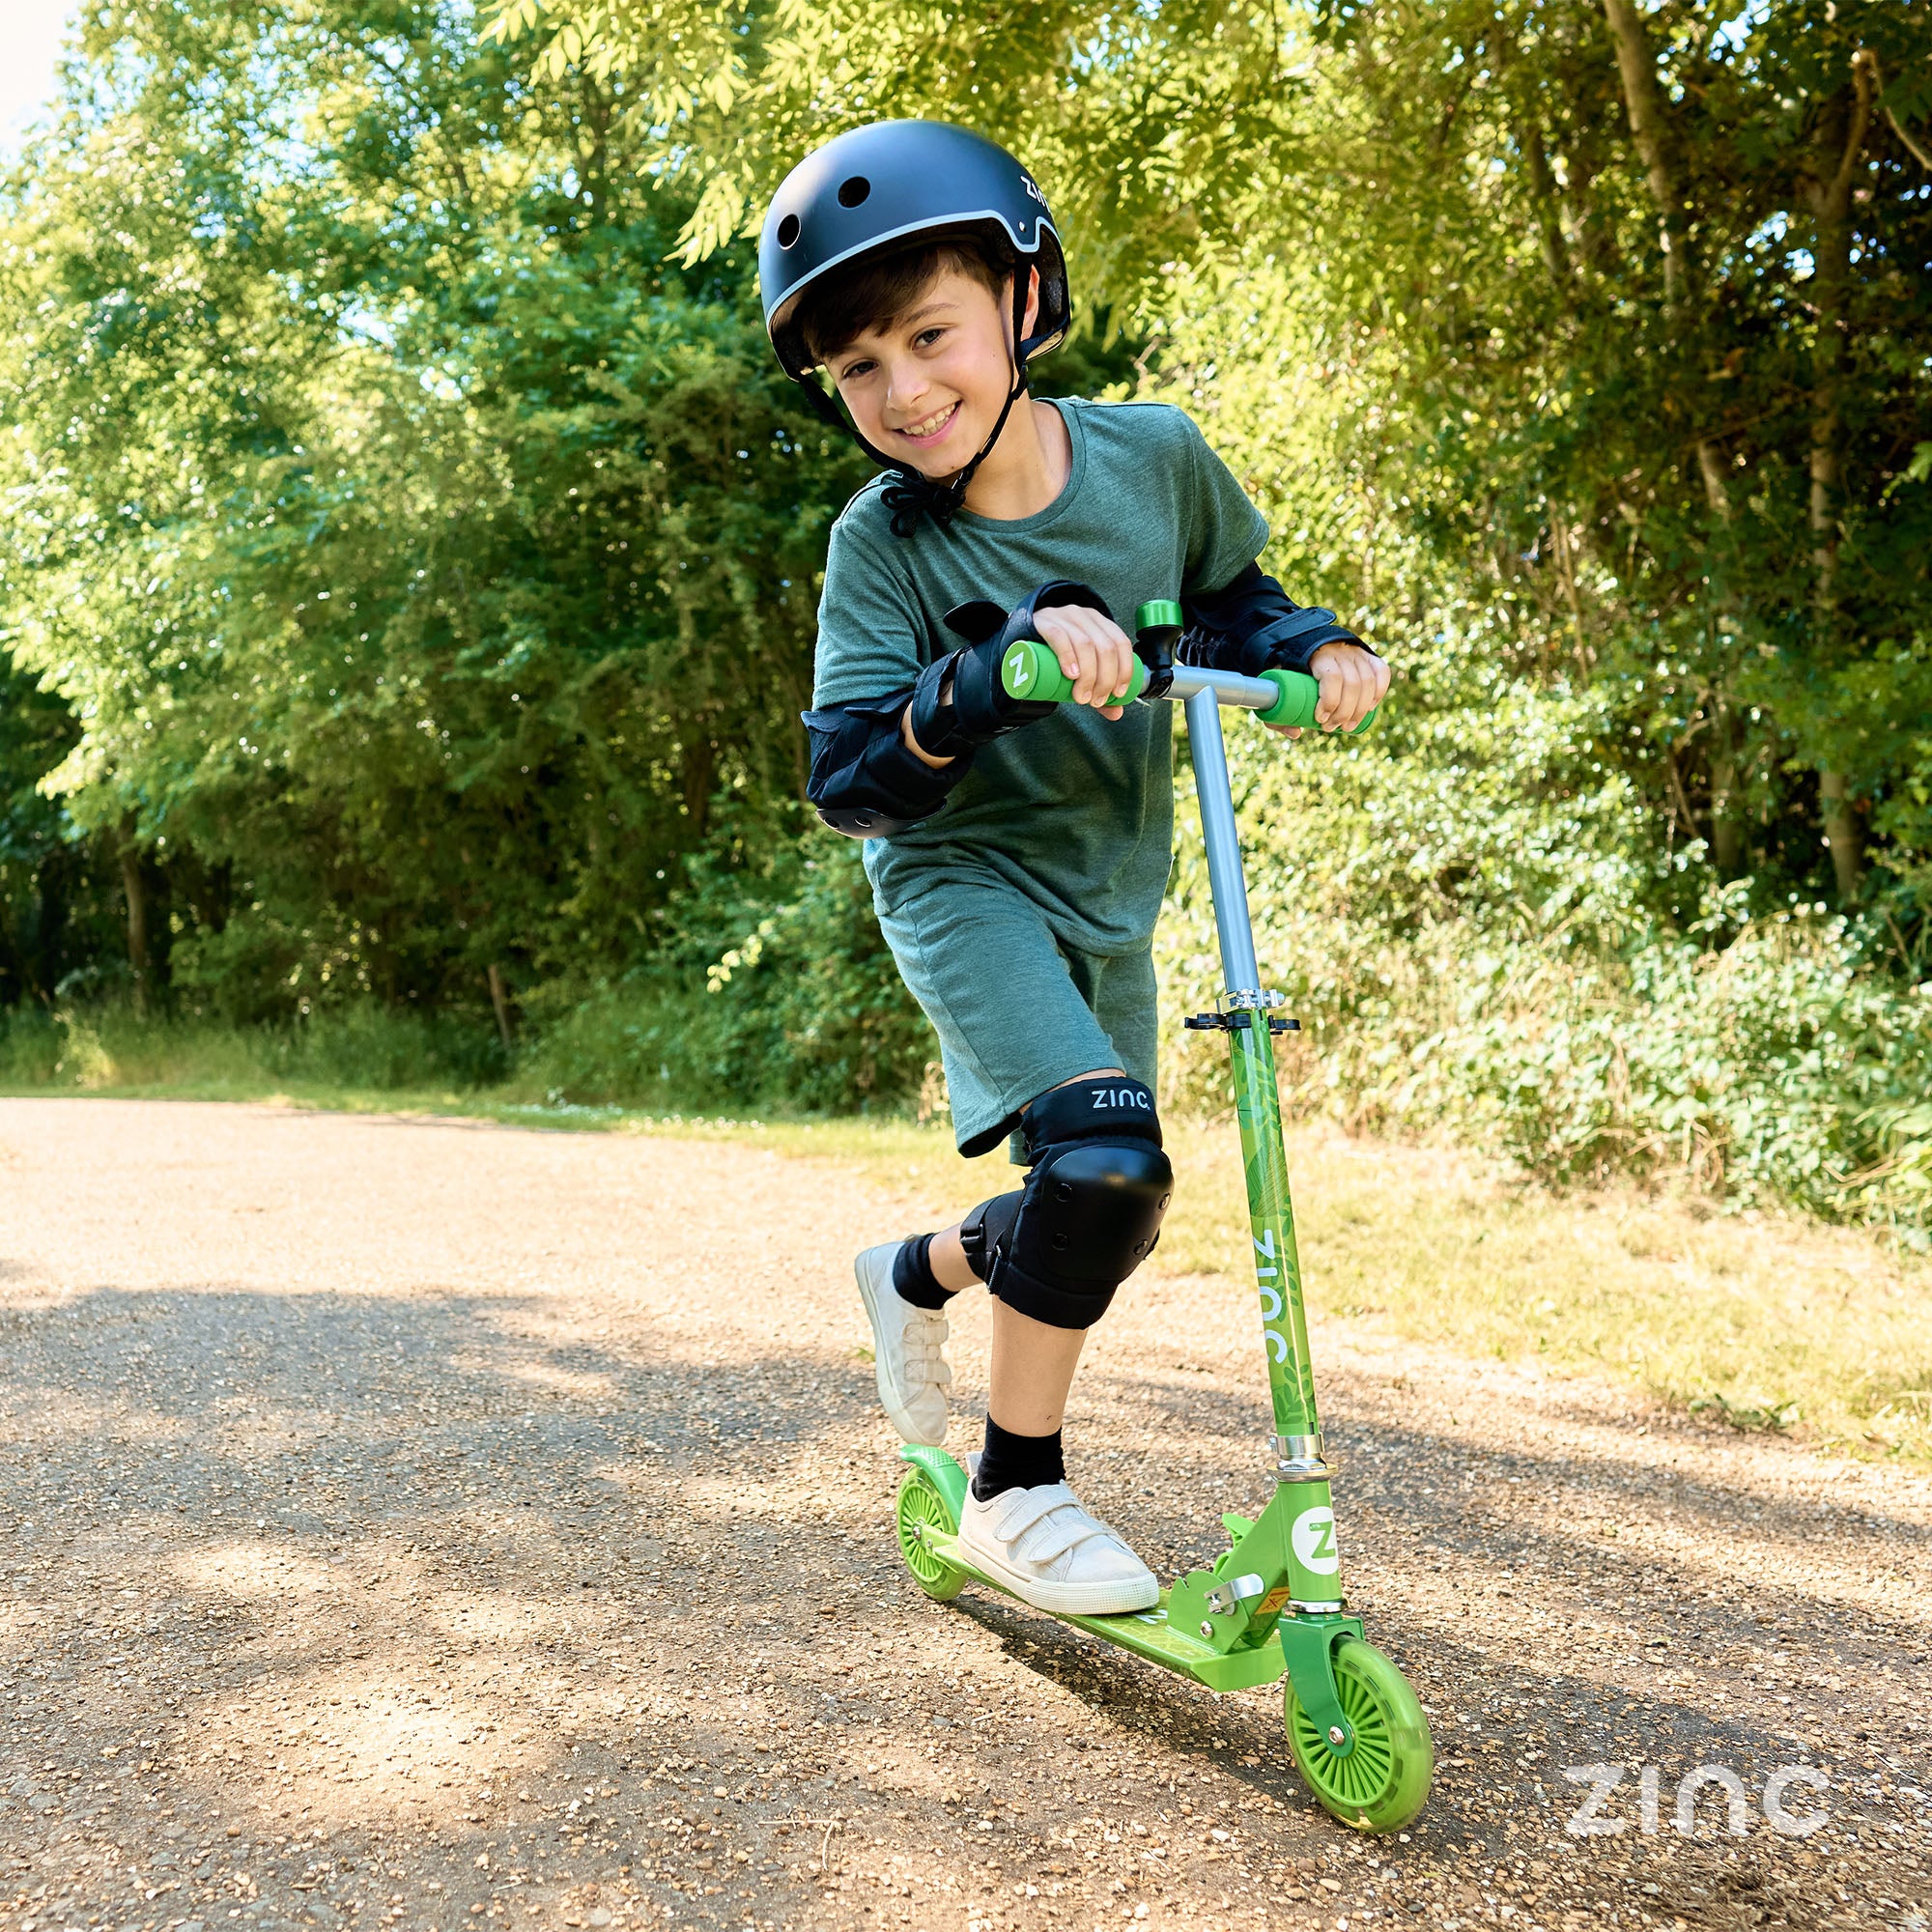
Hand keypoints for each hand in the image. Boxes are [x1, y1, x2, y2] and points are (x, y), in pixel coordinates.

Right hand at [1032, 604, 1136, 718]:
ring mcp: (1063, 617)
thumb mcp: (1081, 669)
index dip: (1125, 669)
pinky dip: (1068, 657)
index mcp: (1100, 623)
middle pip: (1105, 647)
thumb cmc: (1057, 656)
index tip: (1117, 693)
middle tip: (1095, 701)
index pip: (1121, 643)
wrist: (1024, 639)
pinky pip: (1059, 636)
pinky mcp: (1043, 623)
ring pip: (1084, 644)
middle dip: (1105, 679)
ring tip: (1082, 697)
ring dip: (1089, 675)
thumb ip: (1098, 689)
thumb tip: (1117, 713)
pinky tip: (1071, 675)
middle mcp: (1085, 616)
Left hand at [1269, 641, 1389, 738]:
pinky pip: (1382, 672)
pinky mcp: (1368, 656)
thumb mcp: (1281, 688)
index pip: (1332, 677)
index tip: (1321, 719)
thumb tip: (1296, 733)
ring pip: (1368, 682)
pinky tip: (1369, 708)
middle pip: (1352, 684)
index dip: (1330, 701)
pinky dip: (1379, 692)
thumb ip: (1281, 711)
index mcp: (1317, 654)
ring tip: (1348, 726)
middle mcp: (1340, 650)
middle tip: (1331, 728)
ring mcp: (1356, 652)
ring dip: (1360, 710)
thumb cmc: (1291, 672)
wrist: (1304, 644)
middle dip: (1344, 712)